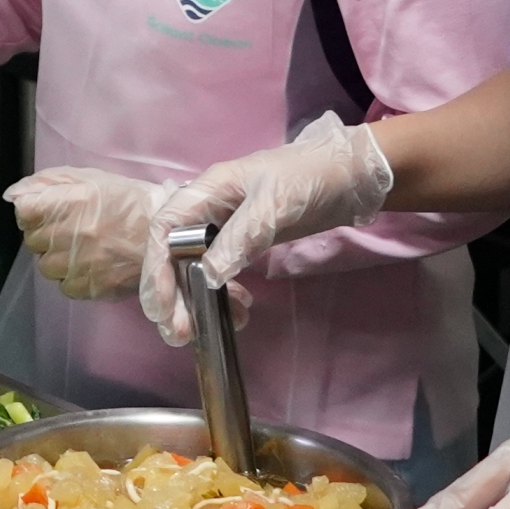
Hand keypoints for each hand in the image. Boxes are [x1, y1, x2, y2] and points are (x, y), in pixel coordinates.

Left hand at [5, 168, 166, 299]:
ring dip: (57, 258)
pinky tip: (90, 265)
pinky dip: (72, 278)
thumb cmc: (127, 201)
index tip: (47, 211)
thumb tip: (14, 196)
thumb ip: (47, 183)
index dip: (34, 212)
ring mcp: (80, 264)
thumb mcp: (89, 178)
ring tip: (80, 249)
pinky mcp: (91, 288)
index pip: (24, 212)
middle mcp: (71, 234)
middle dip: (46, 234)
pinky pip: (64, 286)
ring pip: (46, 266)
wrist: (166, 234)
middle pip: (32, 240)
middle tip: (69, 230)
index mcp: (71, 202)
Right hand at [139, 111, 392, 343]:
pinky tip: (239, 312)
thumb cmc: (310, 178)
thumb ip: (240, 238)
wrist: (352, 175)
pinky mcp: (247, 241)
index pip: (164, 229)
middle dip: (171, 294)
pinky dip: (224, 294)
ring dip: (193, 299)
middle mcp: (210, 209)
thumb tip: (206, 277)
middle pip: (174, 253)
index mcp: (208, 190)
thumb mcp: (274, 205)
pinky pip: (222, 271)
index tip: (162, 306)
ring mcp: (228, 226)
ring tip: (199, 332)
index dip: (156, 268)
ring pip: (195, 266)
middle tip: (177, 333)